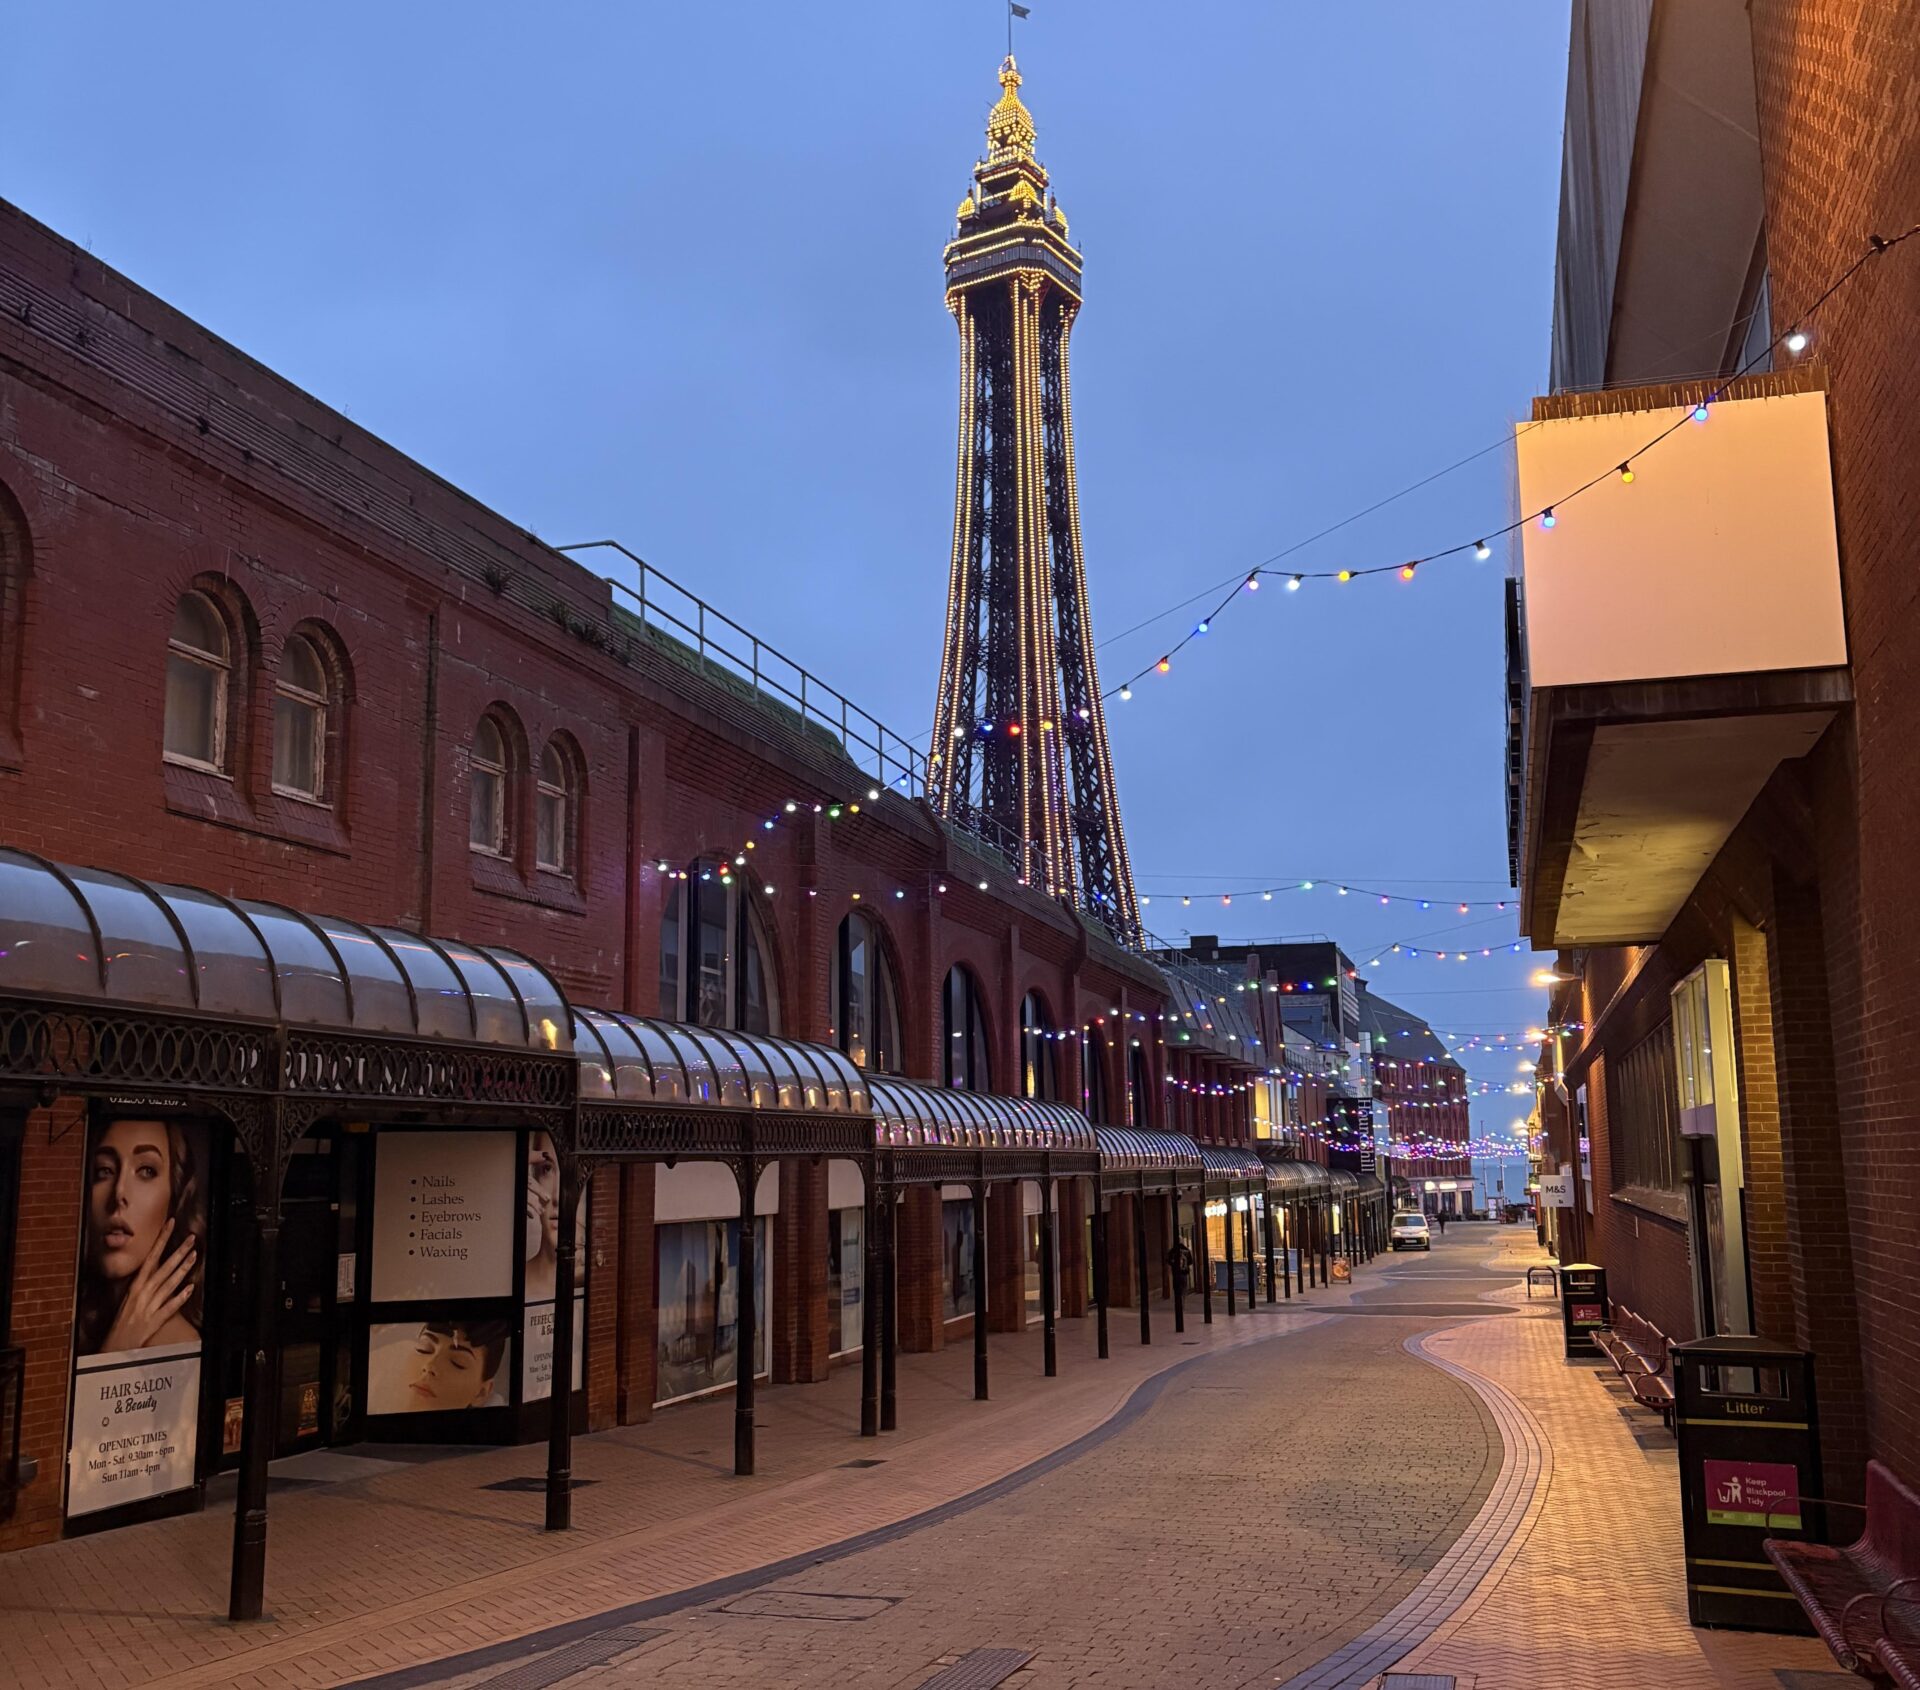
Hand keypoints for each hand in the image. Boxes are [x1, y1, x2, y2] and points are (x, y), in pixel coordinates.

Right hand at [99, 1231, 196, 1352]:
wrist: (115, 1345)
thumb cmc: (123, 1320)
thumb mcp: (130, 1297)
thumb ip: (143, 1283)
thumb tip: (155, 1267)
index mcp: (136, 1285)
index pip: (151, 1257)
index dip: (161, 1240)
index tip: (171, 1225)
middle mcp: (143, 1293)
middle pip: (163, 1268)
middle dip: (178, 1252)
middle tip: (191, 1238)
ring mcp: (149, 1306)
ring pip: (169, 1284)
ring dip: (182, 1269)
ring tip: (194, 1256)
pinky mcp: (155, 1320)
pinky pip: (170, 1307)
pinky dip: (179, 1298)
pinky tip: (190, 1289)